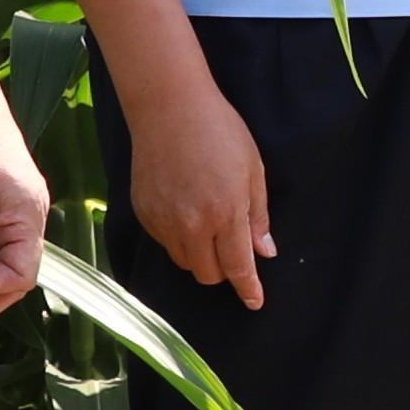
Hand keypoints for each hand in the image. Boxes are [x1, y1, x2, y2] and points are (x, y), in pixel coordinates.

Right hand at [118, 74, 270, 311]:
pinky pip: (164, 243)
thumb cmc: (219, 131)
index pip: (238, 267)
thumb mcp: (253, 170)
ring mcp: (164, 221)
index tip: (255, 302)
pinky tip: (184, 209)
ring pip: (185, 262)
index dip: (248, 289)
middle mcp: (192, 224)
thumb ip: (258, 216)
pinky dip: (178, 238)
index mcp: (226, 213)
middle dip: (223, 270)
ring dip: (200, 255)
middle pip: (208, 274)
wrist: (169, 107)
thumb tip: (264, 252)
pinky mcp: (144, 213)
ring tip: (206, 223)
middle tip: (230, 246)